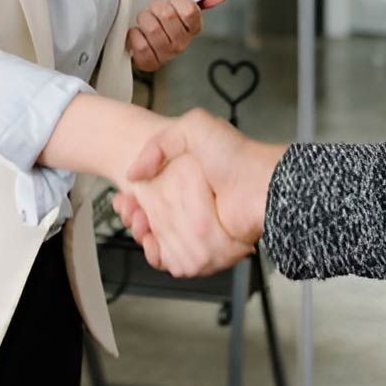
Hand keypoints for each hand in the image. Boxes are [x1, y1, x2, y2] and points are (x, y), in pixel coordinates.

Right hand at [113, 108, 282, 277]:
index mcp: (188, 180)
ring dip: (143, 234)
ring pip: (160, 239)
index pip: (151, 195)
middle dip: (134, 216)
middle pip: (151, 219)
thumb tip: (134, 172)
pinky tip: (151, 241)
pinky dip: (160, 253)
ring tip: (138, 222)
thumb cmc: (236, 155)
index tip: (124, 197)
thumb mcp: (194, 128)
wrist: (261, 183)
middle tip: (127, 209)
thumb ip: (159, 143)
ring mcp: (200, 227)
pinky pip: (176, 258)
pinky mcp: (207, 248)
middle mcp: (194, 205)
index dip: (133, 199)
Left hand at [127, 0, 224, 73]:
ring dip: (144, 20)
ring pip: (153, 29)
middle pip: (167, 16)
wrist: (145, 44)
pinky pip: (141, 46)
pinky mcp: (149, 63)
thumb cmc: (163, 23)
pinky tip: (138, 33)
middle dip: (155, 7)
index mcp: (193, 28)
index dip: (176, 0)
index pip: (190, 11)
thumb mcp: (182, 7)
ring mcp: (166, 55)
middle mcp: (182, 43)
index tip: (171, 0)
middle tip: (154, 10)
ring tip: (145, 21)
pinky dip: (135, 36)